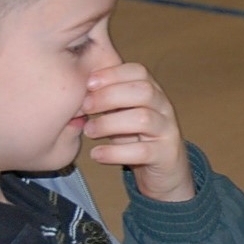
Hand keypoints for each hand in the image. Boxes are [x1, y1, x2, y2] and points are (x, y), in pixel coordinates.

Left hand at [82, 62, 195, 201]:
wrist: (165, 171)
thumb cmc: (137, 137)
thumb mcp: (123, 113)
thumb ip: (108, 99)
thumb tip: (77, 86)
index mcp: (154, 92)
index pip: (139, 71)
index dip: (113, 73)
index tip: (88, 83)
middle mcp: (164, 108)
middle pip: (143, 91)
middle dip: (109, 96)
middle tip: (85, 107)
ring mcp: (167, 132)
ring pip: (143, 119)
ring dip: (109, 123)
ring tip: (89, 131)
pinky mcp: (165, 155)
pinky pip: (142, 151)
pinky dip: (115, 152)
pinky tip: (97, 154)